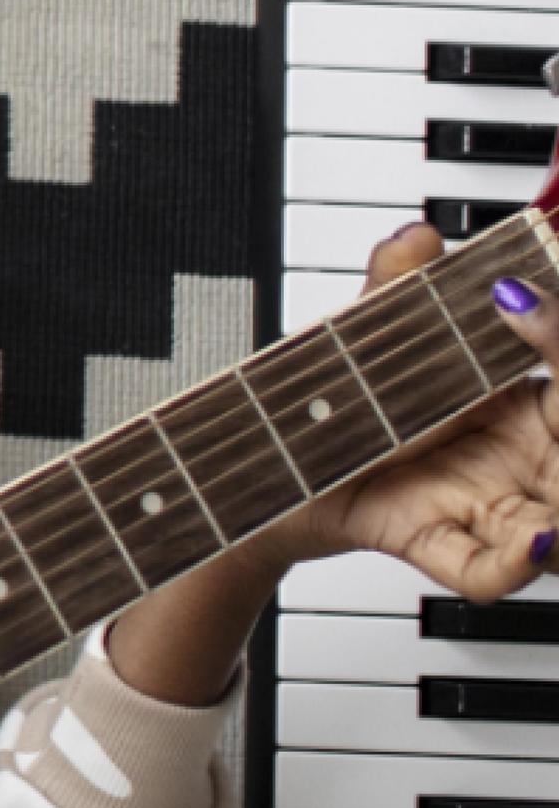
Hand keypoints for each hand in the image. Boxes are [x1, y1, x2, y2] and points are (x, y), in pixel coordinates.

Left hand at [107, 221, 558, 704]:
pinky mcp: (441, 548)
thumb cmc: (351, 401)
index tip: (511, 297)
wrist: (276, 464)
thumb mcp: (368, 335)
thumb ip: (396, 285)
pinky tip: (533, 540)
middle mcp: (528, 464)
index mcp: (532, 408)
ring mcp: (491, 511)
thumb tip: (417, 236)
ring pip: (558, 527)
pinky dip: (518, 563)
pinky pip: (493, 571)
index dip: (556, 337)